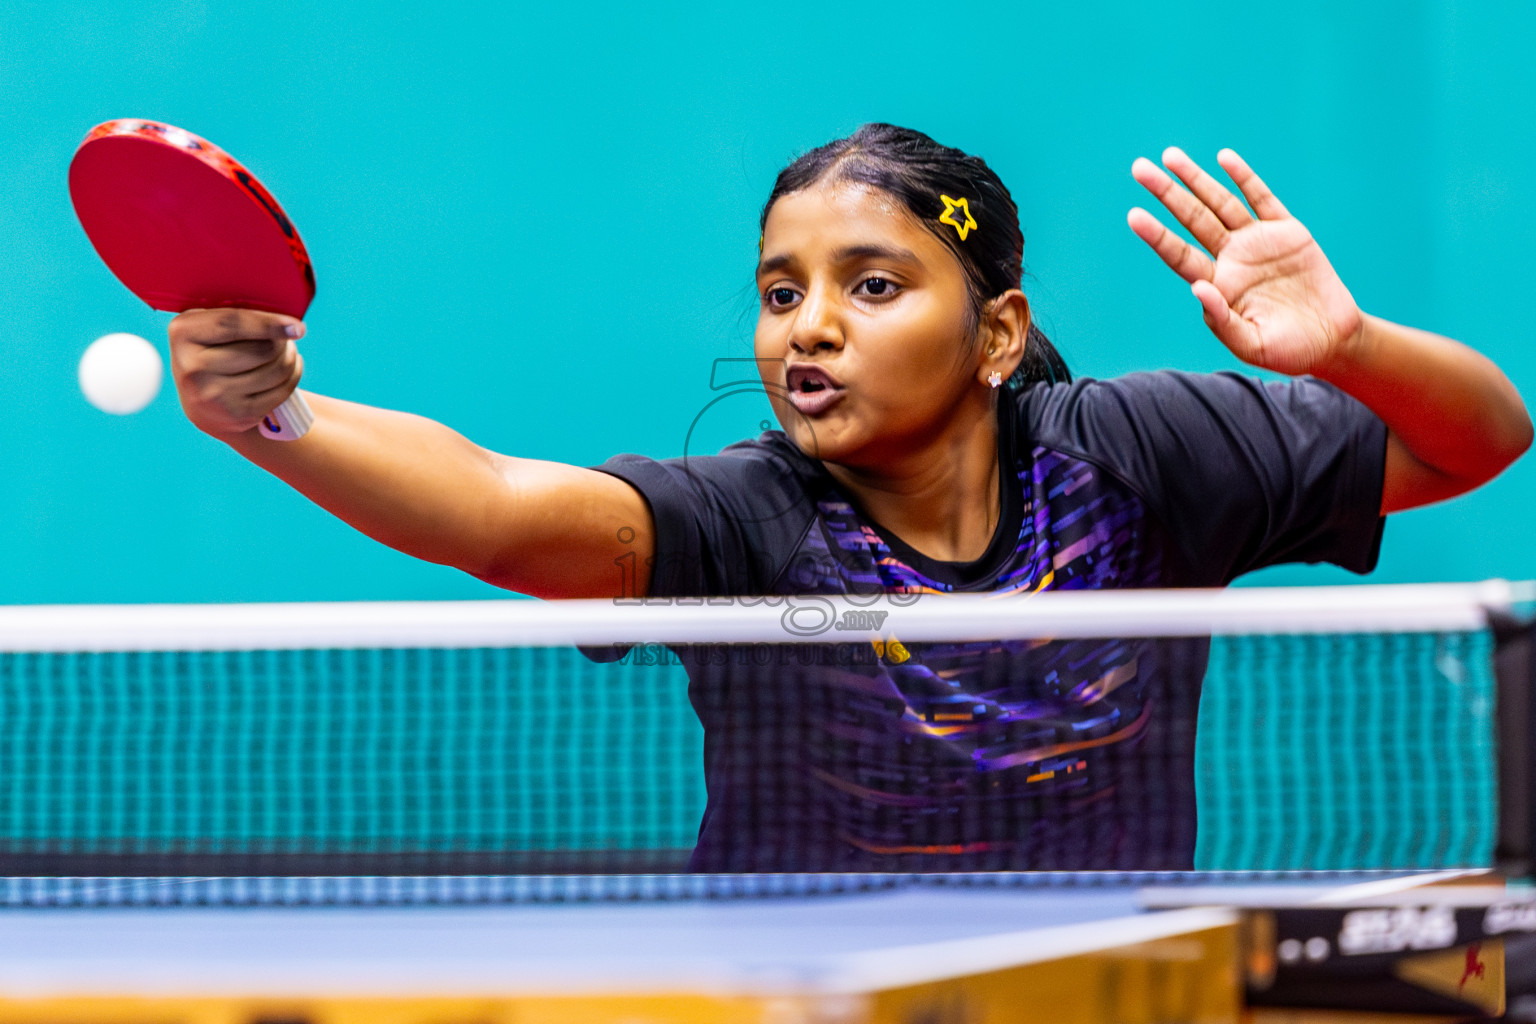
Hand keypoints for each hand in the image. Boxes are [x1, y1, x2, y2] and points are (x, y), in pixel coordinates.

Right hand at [169, 308, 304, 435]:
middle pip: (262, 349)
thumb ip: (236, 316)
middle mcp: (192, 367)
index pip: (233, 324)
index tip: (298, 326)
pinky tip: (289, 369)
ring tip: (287, 351)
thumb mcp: (210, 326)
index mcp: (184, 333)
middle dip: (282, 341)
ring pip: (275, 370)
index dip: (269, 324)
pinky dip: (293, 377)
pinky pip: (281, 392)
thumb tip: (287, 323)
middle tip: (285, 338)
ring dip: (290, 358)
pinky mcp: (236, 415)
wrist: (203, 402)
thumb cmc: (214, 350)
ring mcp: (213, 395)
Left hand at [1129, 148, 1363, 377]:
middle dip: (1167, 193)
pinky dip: (1244, 178)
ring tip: (1169, 156)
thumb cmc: (1286, 350)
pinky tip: (1224, 158)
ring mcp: (1257, 241)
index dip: (1157, 235)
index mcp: (1217, 284)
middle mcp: (1231, 258)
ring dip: (1196, 179)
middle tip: (1139, 168)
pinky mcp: (1286, 231)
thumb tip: (1197, 288)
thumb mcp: (1250, 344)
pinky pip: (1261, 198)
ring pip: (1220, 203)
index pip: (1178, 254)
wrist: (1331, 339)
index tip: (1134, 215)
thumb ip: (1222, 320)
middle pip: (1192, 219)